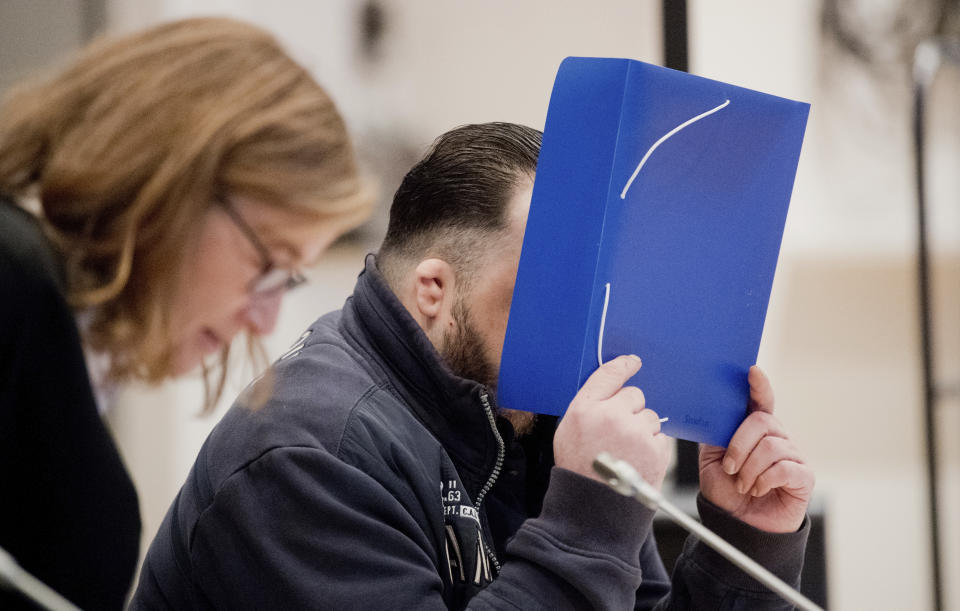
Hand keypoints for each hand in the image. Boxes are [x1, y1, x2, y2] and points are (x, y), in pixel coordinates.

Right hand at [554, 355, 671, 489]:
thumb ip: (588, 405)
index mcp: (585, 409)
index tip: (632, 362)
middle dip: (630, 410)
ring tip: (627, 451)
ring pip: (650, 416)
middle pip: (634, 395)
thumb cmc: (578, 468)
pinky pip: (660, 435)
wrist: (594, 507)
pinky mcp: (656, 449)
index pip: (609, 375)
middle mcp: (611, 415)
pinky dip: (652, 446)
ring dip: (642, 429)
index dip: (623, 366)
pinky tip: (637, 460)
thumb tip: (612, 386)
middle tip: (618, 433)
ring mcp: (636, 432)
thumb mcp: (568, 430)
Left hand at [699, 366, 813, 532]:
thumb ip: (715, 433)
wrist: (738, 525)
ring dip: (749, 468)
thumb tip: (714, 411)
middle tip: (729, 467)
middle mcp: (776, 437)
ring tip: (743, 484)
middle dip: (739, 444)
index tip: (751, 371)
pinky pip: (784, 468)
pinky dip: (764, 480)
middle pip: (762, 421)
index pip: (760, 400)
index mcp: (753, 429)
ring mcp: (792, 455)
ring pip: (771, 446)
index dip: (758, 385)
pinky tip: (758, 490)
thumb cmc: (726, 490)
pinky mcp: (803, 476)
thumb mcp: (711, 458)